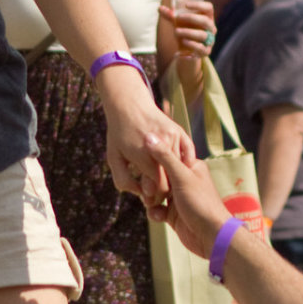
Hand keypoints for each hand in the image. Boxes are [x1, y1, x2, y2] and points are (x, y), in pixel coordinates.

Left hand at [100, 78, 191, 204]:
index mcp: (143, 156)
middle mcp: (161, 147)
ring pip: (181, 168)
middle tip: (155, 189)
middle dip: (165, 189)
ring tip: (162, 177)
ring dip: (174, 176)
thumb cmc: (119, 135)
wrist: (128, 106)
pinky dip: (184, 163)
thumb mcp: (114, 159)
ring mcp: (172, 138)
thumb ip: (124, 181)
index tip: (149, 197)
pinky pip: (188, 154)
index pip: (160, 187)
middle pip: (172, 179)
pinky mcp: (179, 131)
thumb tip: (141, 194)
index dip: (156, 195)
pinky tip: (174, 166)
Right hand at [142, 135, 236, 254]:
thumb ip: (164, 157)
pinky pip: (157, 209)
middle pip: (158, 176)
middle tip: (148, 191)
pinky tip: (158, 216)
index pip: (166, 157)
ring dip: (151, 199)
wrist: (211, 236)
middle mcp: (184, 181)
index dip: (153, 161)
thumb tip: (149, 136)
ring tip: (152, 204)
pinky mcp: (174, 214)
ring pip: (155, 194)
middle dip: (150, 184)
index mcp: (190, 166)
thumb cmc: (201, 203)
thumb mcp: (182, 177)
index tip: (141, 164)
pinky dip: (155, 212)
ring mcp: (178, 198)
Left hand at [161, 0, 216, 60]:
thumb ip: (171, 16)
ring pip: (202, 35)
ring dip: (189, 32)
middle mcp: (211, 29)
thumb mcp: (179, 23)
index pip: (208, 8)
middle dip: (192, 18)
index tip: (186, 4)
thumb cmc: (186, 31)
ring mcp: (210, 40)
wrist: (188, 51)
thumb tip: (160, 8)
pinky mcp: (206, 51)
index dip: (199, 5)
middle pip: (206, 21)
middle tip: (178, 17)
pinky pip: (201, 49)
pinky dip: (191, 46)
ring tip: (176, 32)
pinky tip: (182, 43)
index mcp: (207, 18)